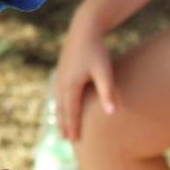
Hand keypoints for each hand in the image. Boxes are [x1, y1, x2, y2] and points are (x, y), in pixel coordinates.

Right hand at [54, 12, 117, 140]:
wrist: (84, 28)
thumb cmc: (97, 50)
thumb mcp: (105, 71)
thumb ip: (107, 92)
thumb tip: (111, 113)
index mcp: (71, 85)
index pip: (72, 111)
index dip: (74, 126)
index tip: (76, 141)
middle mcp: (62, 82)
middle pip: (61, 109)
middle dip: (64, 124)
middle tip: (66, 140)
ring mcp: (60, 76)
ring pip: (58, 101)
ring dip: (60, 115)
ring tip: (62, 126)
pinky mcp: (61, 70)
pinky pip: (57, 92)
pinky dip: (59, 103)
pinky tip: (62, 104)